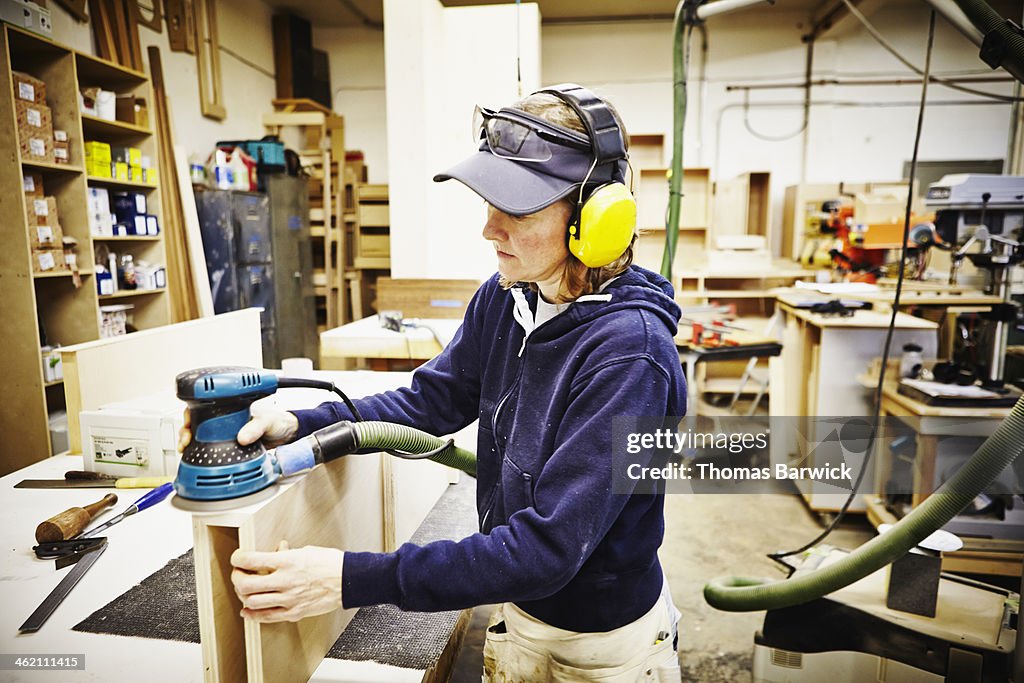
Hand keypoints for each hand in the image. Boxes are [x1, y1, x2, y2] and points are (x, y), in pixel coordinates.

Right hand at [177, 408, 298, 451]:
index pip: (205, 407)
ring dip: (190, 440)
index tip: (187, 424)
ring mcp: (227, 432)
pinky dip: (201, 450)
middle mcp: (227, 419)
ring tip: (185, 448)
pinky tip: (195, 455)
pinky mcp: (230, 445)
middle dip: (186, 429)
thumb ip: (256, 429)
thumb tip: (242, 437)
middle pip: (198, 421)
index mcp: (232, 408)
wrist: (287, 435)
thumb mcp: (267, 422)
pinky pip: (212, 446)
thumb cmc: (278, 422)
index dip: (191, 414)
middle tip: (185, 439)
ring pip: (201, 434)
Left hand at [231, 541, 343, 622]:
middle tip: (238, 574)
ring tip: (245, 591)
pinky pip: (266, 617)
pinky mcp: (294, 612)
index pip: (250, 560)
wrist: (348, 580)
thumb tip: (276, 552)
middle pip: (245, 584)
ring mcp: (288, 599)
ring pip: (252, 602)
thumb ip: (287, 554)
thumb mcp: (306, 551)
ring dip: (243, 596)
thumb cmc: (331, 564)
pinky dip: (252, 615)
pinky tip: (248, 611)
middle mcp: (285, 580)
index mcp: (287, 561)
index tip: (237, 558)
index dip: (237, 558)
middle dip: (237, 578)